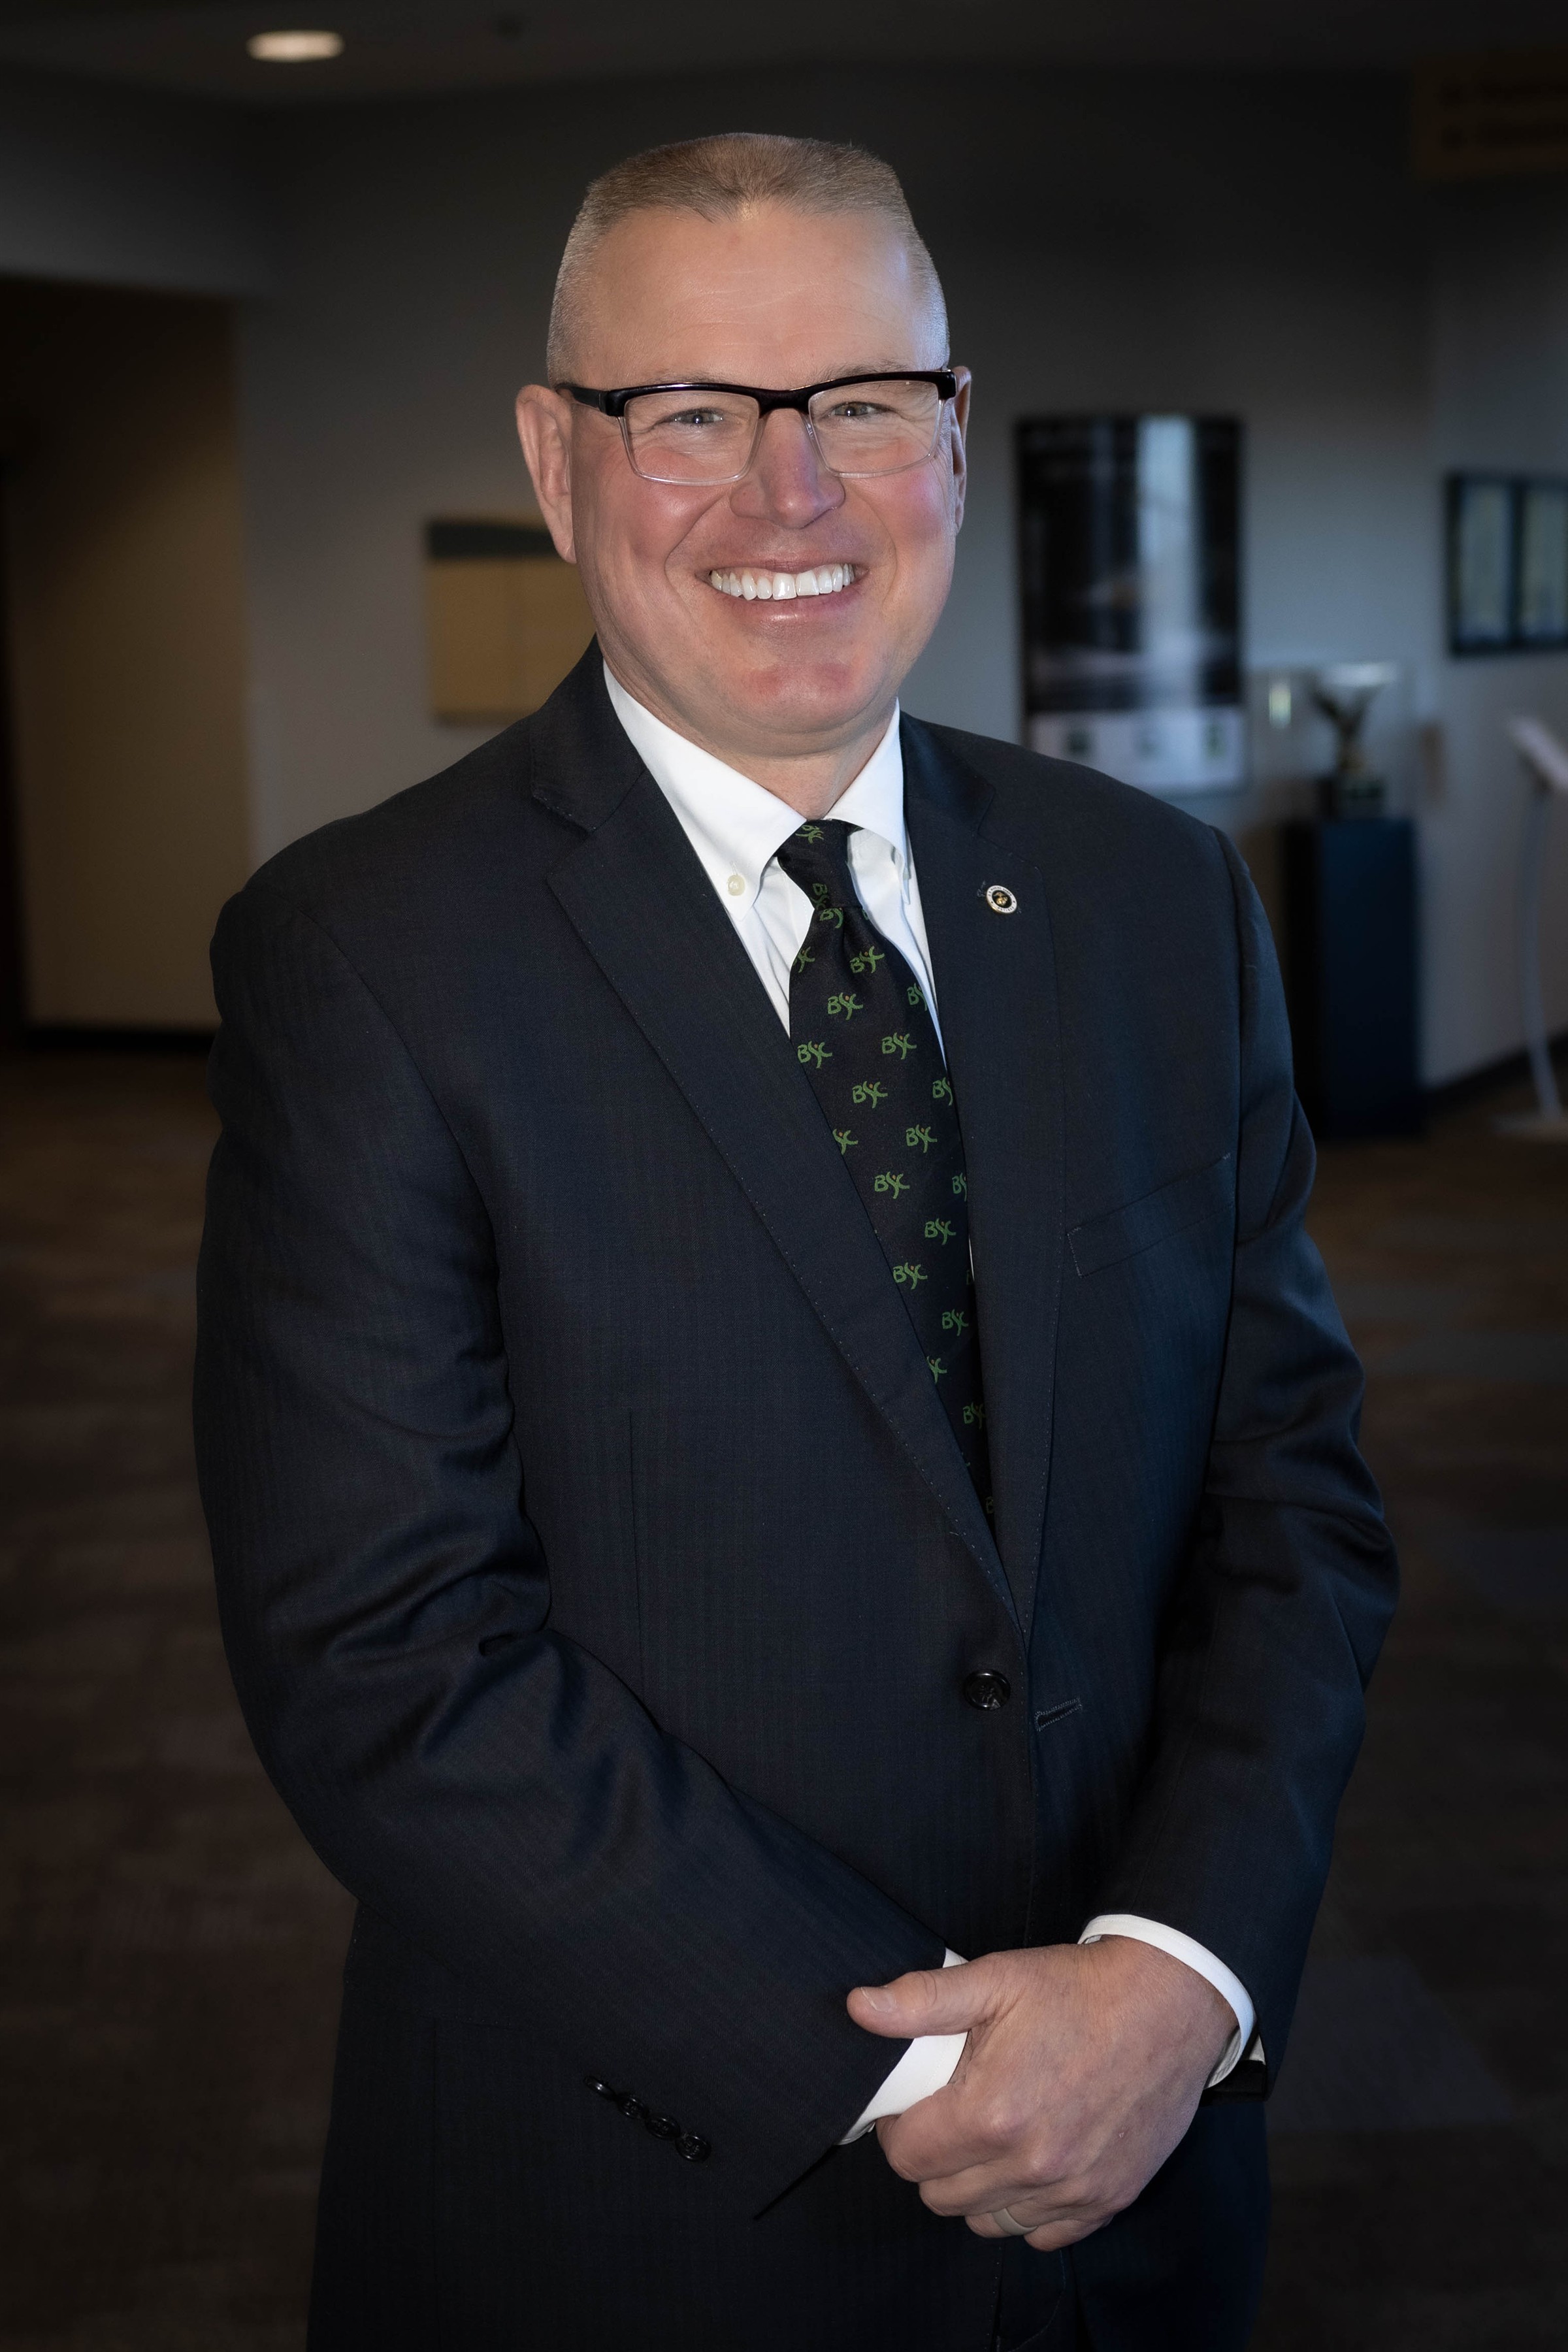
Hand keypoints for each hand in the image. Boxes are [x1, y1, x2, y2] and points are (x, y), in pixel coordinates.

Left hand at [846, 1936, 1235, 2250]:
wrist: (1169, 2003)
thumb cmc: (1078, 1989)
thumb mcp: (995, 1978)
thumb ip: (921, 2001)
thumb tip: (859, 2009)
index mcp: (991, 2113)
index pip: (905, 2157)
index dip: (898, 2127)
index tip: (915, 2103)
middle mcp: (1030, 2163)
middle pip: (939, 2196)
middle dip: (933, 2158)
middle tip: (952, 2116)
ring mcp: (1072, 2189)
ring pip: (986, 2223)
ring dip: (977, 2187)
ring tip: (991, 2137)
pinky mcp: (1106, 2200)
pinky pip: (1041, 2236)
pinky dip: (1028, 2208)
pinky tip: (1033, 2159)